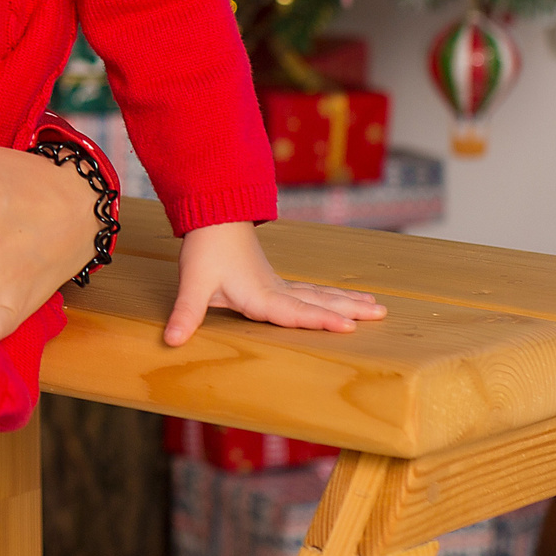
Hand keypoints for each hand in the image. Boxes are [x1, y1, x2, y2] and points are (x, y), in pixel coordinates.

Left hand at [165, 221, 387, 346]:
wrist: (212, 216)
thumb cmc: (205, 250)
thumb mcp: (192, 283)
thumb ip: (186, 314)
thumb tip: (172, 340)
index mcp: (261, 295)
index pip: (295, 312)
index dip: (320, 320)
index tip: (348, 326)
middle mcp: (276, 291)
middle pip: (318, 302)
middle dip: (350, 309)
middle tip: (383, 313)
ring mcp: (279, 285)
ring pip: (320, 294)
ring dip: (348, 300)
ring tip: (378, 307)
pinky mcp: (276, 282)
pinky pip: (310, 292)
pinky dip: (332, 296)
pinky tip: (345, 300)